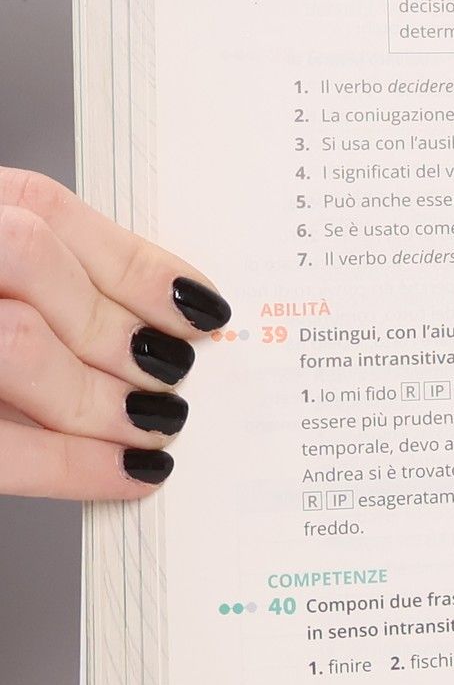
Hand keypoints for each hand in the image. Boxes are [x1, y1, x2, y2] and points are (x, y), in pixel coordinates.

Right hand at [0, 168, 228, 498]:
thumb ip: (50, 286)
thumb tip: (166, 318)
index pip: (41, 209)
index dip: (135, 262)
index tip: (204, 307)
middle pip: (29, 259)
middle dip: (115, 323)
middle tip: (176, 371)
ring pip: (17, 342)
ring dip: (101, 394)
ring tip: (157, 422)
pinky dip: (72, 467)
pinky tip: (131, 475)